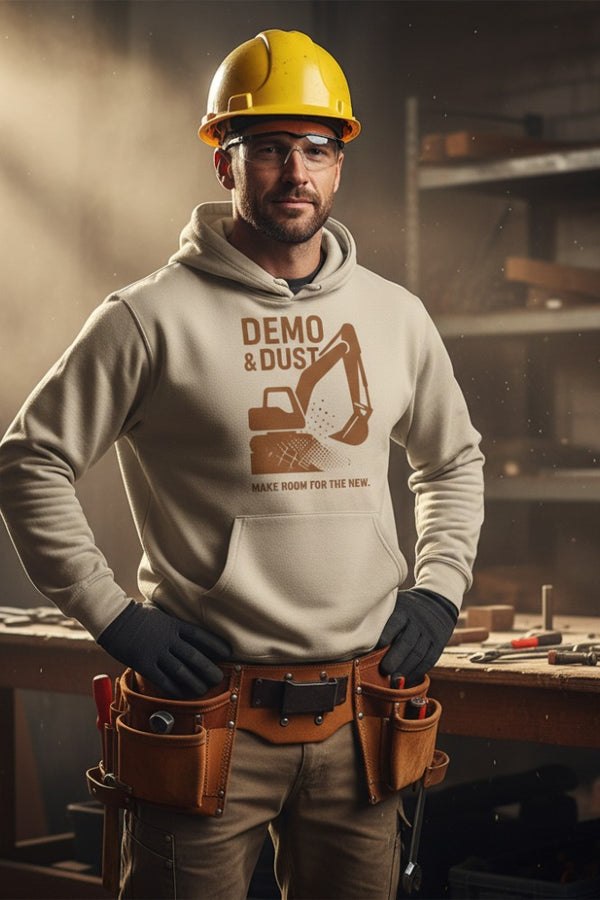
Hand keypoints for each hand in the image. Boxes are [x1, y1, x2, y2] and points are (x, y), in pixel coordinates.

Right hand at [97, 601, 230, 698]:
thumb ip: (173, 621)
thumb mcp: (159, 612)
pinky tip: (182, 694)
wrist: (112, 617)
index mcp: (173, 624)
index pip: (200, 635)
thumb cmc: (135, 613)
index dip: (216, 645)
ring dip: (194, 682)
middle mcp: (167, 638)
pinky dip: (174, 688)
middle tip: (219, 678)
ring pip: (181, 671)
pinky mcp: (143, 663)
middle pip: (194, 656)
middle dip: (209, 669)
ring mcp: (155, 651)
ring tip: (204, 689)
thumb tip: (186, 628)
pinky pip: (162, 680)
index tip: (228, 652)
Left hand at [376, 589, 457, 685]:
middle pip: (406, 643)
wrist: (437, 602)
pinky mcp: (438, 644)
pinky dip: (417, 672)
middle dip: (394, 659)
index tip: (372, 651)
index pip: (394, 625)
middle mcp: (418, 622)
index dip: (384, 639)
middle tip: (384, 671)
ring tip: (393, 681)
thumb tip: (359, 637)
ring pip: (418, 654)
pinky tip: (407, 680)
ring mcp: (430, 633)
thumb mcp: (396, 604)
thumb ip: (383, 618)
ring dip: (405, 670)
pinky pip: (429, 661)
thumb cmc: (406, 608)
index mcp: (404, 610)